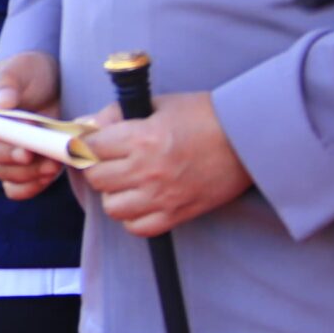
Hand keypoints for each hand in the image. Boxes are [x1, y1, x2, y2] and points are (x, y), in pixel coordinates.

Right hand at [0, 52, 64, 198]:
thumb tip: (2, 103)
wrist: (51, 83)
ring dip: (31, 175)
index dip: (0, 145)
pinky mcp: (18, 168)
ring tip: (55, 165)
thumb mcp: (19, 68)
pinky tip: (49, 177)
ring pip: (6, 176)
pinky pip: (18, 187)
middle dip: (19, 164)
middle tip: (47, 161)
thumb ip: (8, 82)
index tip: (26, 147)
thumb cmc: (29, 72)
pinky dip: (32, 186)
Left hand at [81, 91, 252, 237]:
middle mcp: (147, 170)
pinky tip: (142, 200)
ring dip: (114, 193)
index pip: (90, 147)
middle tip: (110, 160)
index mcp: (141, 138)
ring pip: (112, 207)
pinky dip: (134, 216)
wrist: (248, 139)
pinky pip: (138, 227)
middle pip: (96, 178)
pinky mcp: (178, 214)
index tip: (90, 143)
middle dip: (97, 166)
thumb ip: (117, 115)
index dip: (86, 143)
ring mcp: (162, 196)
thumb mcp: (158, 104)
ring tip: (127, 181)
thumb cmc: (205, 116)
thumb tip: (85, 125)